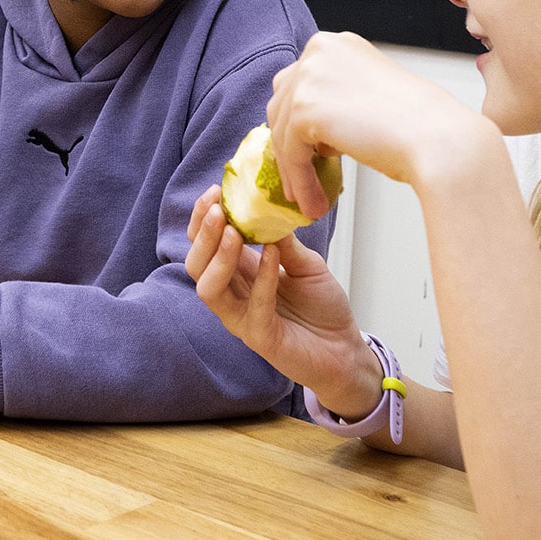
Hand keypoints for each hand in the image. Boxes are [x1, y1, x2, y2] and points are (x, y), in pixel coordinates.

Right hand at [186, 186, 381, 418]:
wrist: (345, 348)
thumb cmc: (321, 306)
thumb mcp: (305, 262)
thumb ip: (284, 241)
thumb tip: (268, 209)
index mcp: (239, 272)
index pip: (204, 243)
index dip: (202, 218)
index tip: (215, 191)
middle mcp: (233, 294)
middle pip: (196, 264)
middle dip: (202, 235)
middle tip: (217, 210)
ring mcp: (241, 318)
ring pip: (208, 289)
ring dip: (218, 257)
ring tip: (233, 232)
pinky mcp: (259, 337)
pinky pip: (251, 307)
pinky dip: (261, 277)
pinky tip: (271, 254)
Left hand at [266, 31, 468, 218]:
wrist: (441, 140)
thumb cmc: (420, 124)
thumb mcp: (368, 95)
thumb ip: (336, 99)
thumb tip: (312, 128)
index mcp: (336, 44)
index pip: (298, 82)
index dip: (297, 121)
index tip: (301, 150)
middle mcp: (318, 50)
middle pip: (283, 103)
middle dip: (290, 143)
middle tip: (301, 176)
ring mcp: (308, 76)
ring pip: (283, 131)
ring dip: (295, 169)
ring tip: (311, 199)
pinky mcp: (303, 108)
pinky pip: (290, 154)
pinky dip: (299, 181)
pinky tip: (313, 201)